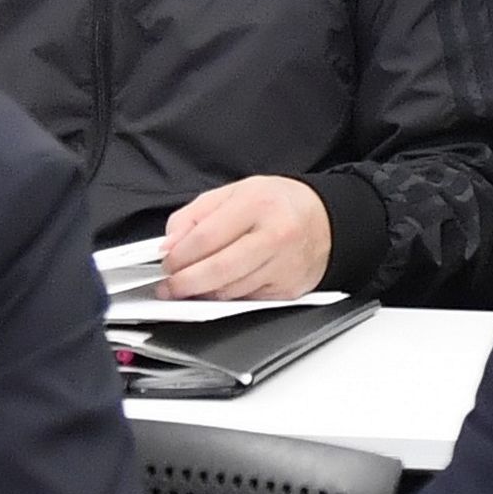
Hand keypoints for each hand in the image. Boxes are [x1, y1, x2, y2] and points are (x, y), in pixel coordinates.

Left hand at [159, 176, 331, 297]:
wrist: (326, 220)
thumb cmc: (278, 204)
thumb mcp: (233, 193)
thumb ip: (195, 216)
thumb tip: (169, 245)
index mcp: (257, 204)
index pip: (206, 237)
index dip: (178, 255)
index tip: (166, 262)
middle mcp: (274, 235)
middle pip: (218, 270)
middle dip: (185, 283)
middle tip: (169, 286)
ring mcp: (284, 266)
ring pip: (230, 291)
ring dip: (203, 292)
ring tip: (191, 285)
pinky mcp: (289, 290)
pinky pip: (246, 300)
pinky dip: (227, 297)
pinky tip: (219, 287)